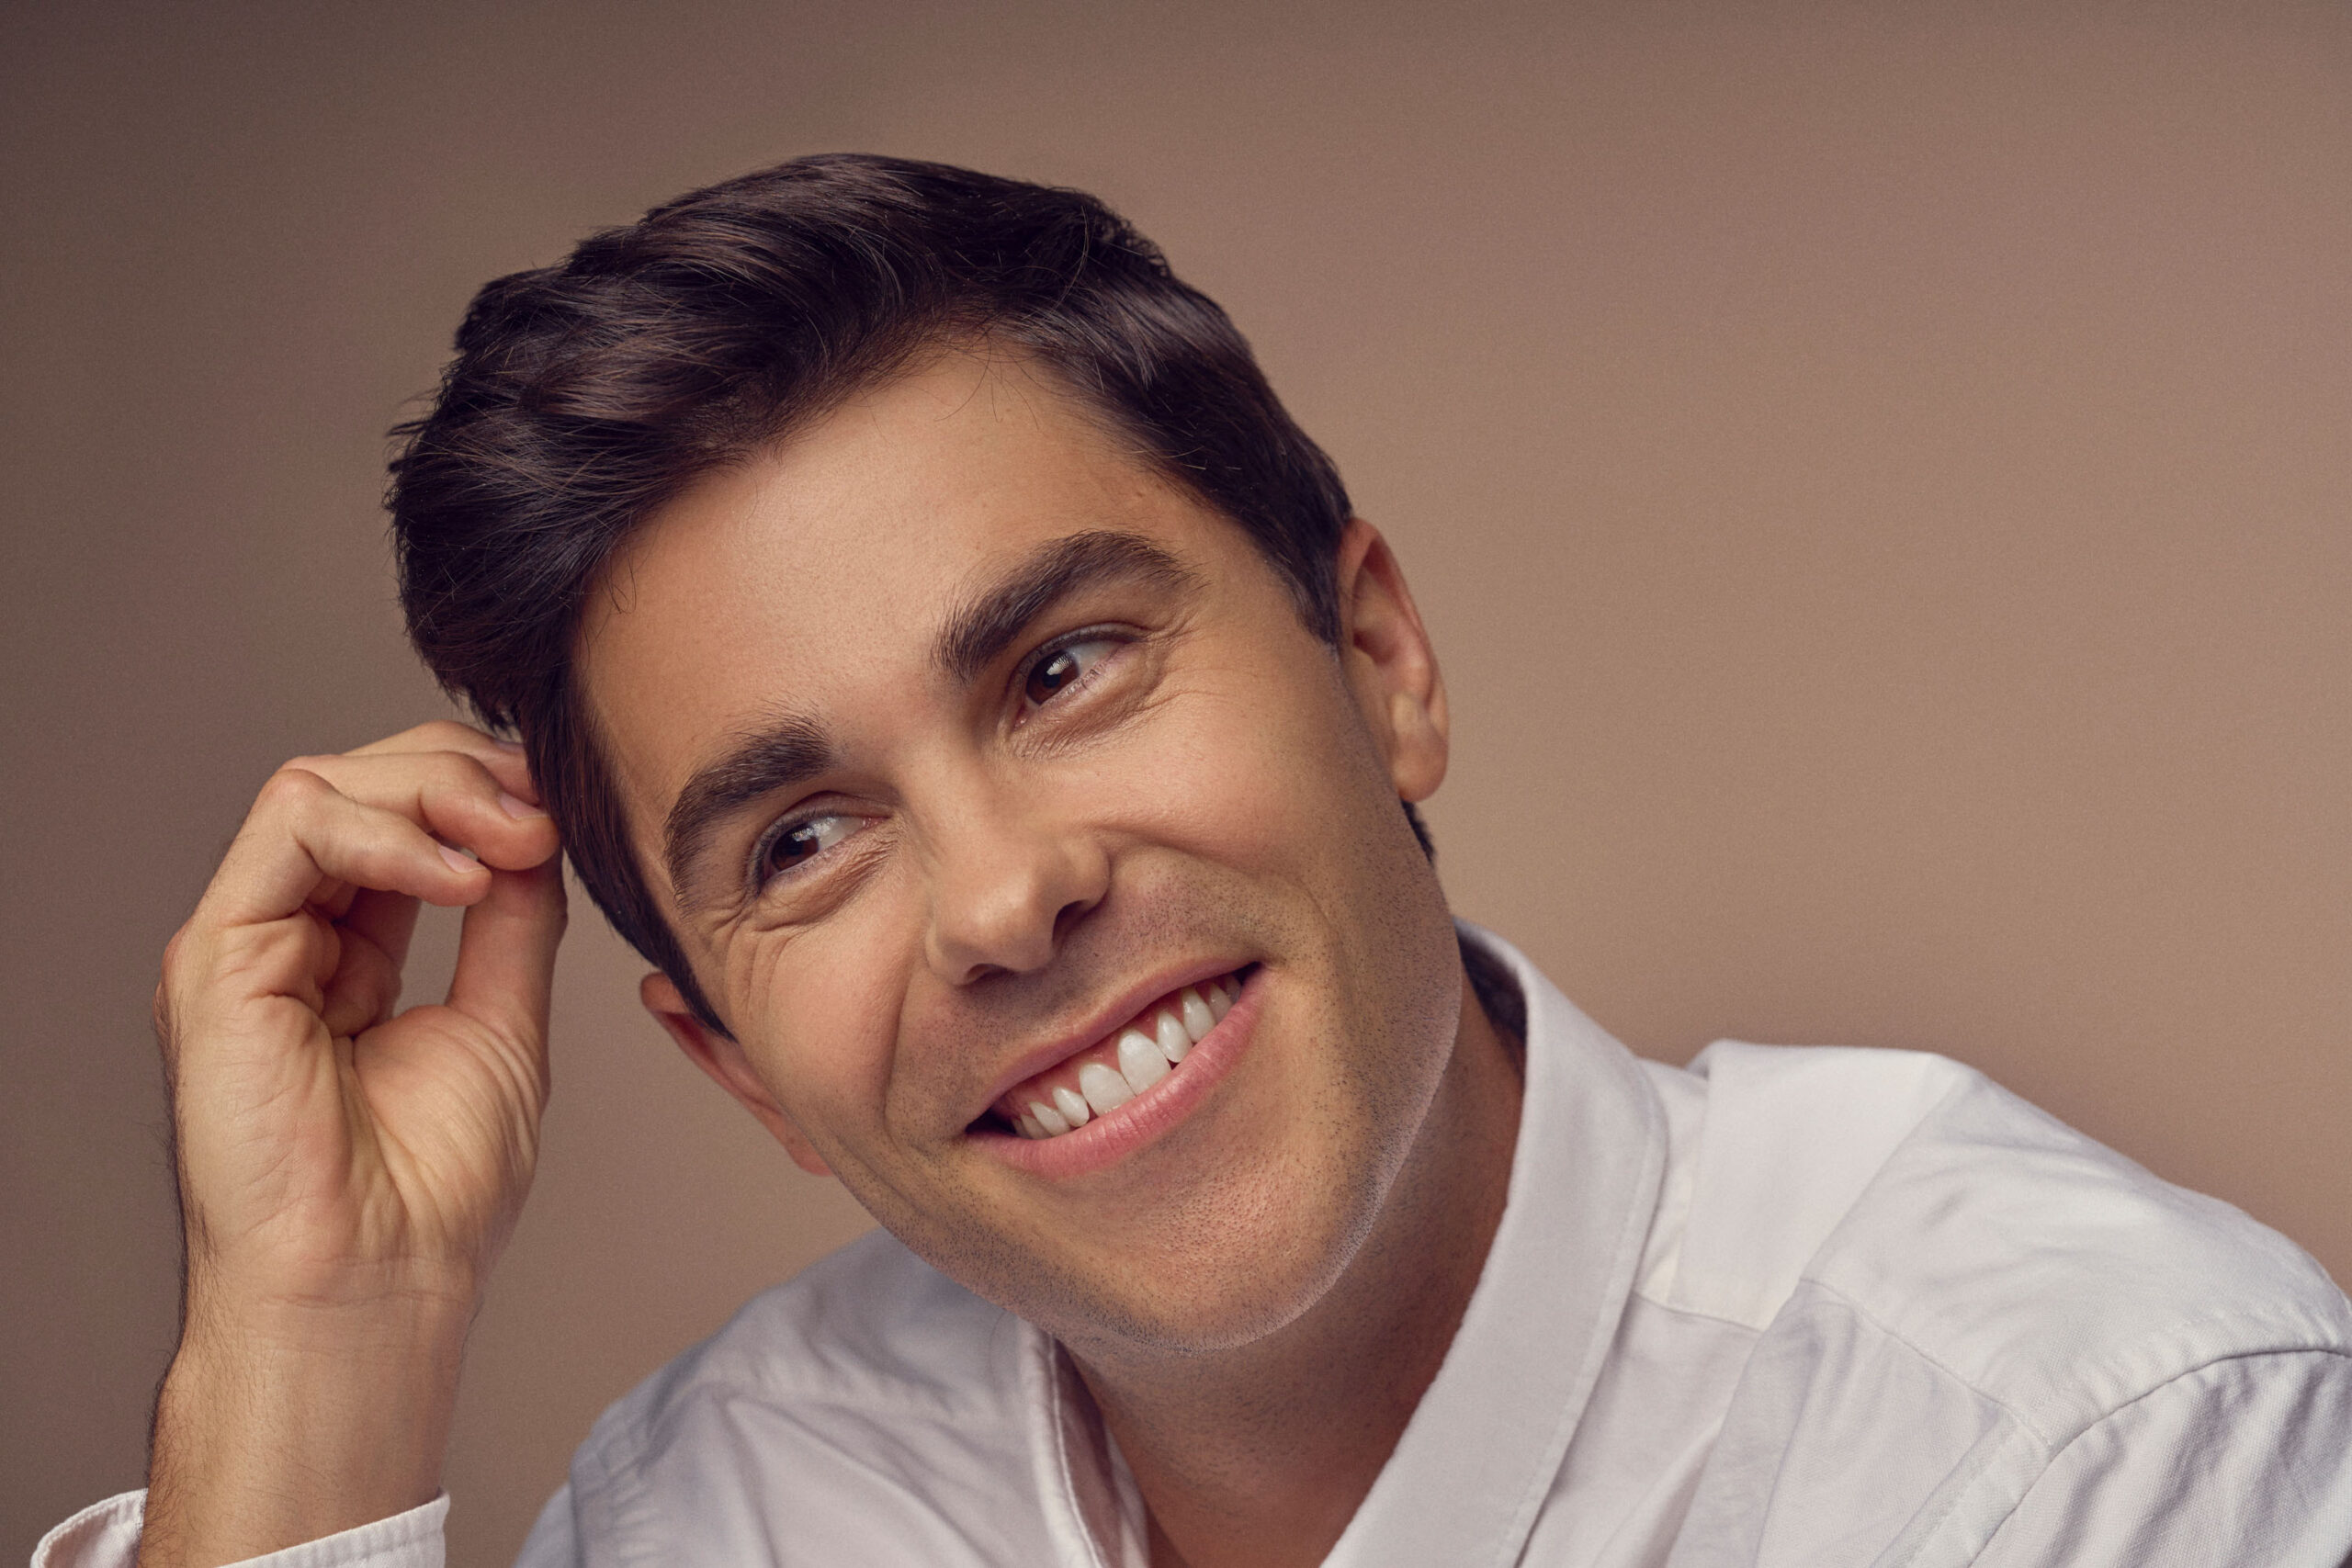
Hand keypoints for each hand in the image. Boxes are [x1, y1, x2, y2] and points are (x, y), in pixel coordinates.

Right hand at [140, 721, 565, 1567]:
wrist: (378, 1280)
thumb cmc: (431, 1191)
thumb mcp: (502, 1019)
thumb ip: (512, 919)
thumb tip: (537, 828)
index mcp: (345, 951)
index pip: (401, 819)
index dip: (483, 792)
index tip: (561, 817)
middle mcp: (286, 938)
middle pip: (360, 783)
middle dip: (464, 776)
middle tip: (541, 819)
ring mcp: (246, 944)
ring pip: (320, 787)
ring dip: (433, 792)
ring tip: (510, 843)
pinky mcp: (217, 956)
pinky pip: (291, 828)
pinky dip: (389, 831)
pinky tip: (460, 878)